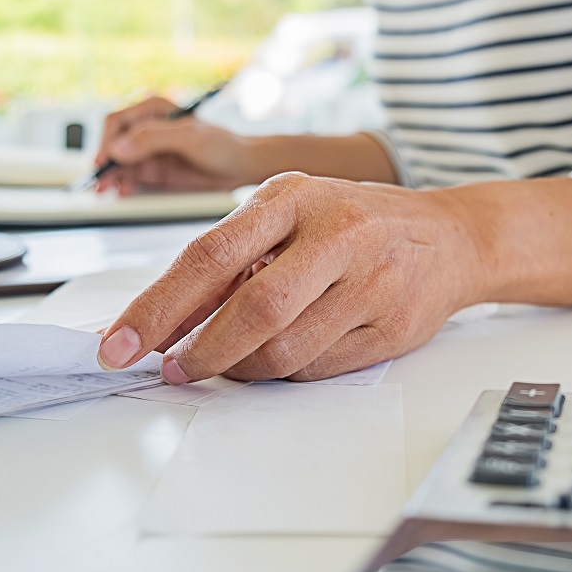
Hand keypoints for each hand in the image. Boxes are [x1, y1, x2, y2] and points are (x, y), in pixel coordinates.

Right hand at [94, 96, 258, 194]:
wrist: (241, 167)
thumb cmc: (222, 145)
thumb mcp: (188, 137)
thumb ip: (152, 139)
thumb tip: (119, 148)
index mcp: (152, 110)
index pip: (117, 122)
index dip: (106, 141)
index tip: (105, 161)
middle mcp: (146, 129)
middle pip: (113, 144)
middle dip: (104, 163)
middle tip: (101, 183)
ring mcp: (148, 151)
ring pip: (118, 164)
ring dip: (110, 177)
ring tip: (108, 191)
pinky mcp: (153, 171)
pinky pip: (130, 178)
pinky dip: (123, 185)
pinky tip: (122, 192)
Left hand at [96, 172, 485, 382]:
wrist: (450, 235)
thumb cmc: (355, 223)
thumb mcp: (291, 215)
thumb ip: (232, 259)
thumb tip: (164, 318)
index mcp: (295, 197)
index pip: (211, 254)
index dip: (159, 304)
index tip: (120, 341)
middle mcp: (338, 234)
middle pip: (253, 310)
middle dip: (200, 352)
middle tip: (172, 369)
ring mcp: (371, 282)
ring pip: (284, 351)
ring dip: (241, 368)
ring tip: (228, 360)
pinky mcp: (393, 326)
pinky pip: (318, 370)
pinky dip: (286, 374)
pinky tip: (281, 355)